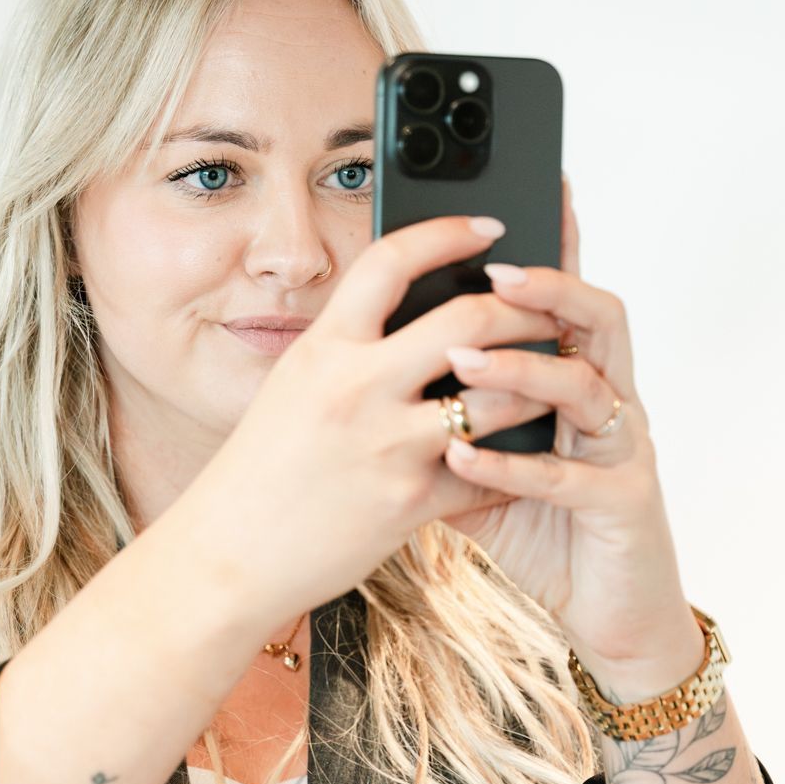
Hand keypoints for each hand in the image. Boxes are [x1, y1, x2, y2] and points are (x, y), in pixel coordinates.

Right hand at [180, 212, 566, 634]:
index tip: (488, 227)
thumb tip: (409, 313)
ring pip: (497, 397)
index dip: (448, 233)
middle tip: (550, 306)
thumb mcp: (293, 388)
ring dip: (536, 384)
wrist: (228, 556)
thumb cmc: (261, 471)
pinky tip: (528, 455)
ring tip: (556, 378)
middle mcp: (356, 388)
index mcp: (323, 349)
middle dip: (523, 308)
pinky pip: (487, 473)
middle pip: (468, 320)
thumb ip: (349, 350)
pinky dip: (513, 464)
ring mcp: (387, 447)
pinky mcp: (411, 504)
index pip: (392, 261)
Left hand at [434, 181, 702, 696]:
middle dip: (547, 286)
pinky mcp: (623, 505)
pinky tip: (461, 457)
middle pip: (597, 317)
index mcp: (580, 383)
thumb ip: (449, 420)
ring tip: (461, 356)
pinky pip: (567, 477)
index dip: (556, 241)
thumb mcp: (486, 469)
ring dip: (522, 368)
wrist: (614, 616)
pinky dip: (511, 465)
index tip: (532, 187)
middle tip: (491, 267)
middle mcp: (612, 404)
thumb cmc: (551, 535)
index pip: (568, 298)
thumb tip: (381, 379)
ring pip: (587, 385)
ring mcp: (622, 451)